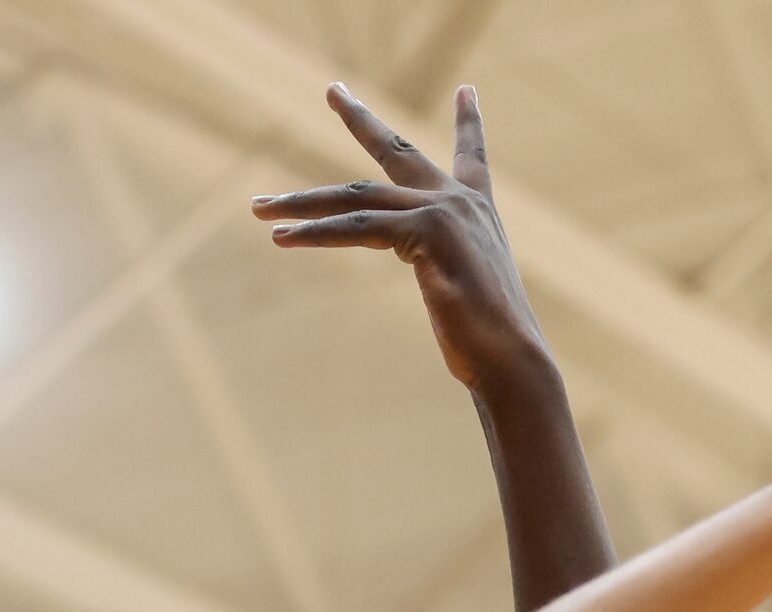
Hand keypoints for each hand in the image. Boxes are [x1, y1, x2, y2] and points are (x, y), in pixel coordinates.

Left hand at [254, 85, 547, 391]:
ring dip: (301, 203)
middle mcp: (461, 202)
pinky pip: (357, 227)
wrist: (513, 361)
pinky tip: (282, 237)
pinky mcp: (426, 234)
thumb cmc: (490, 344)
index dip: (469, 122)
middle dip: (360, 119)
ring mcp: (443, 212)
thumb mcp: (465, 292)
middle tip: (333, 90)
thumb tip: (436, 278)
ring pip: (357, 196)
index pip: (473, 155)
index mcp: (479, 212)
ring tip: (259, 207)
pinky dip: (316, 233)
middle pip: (398, 150)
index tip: (466, 90)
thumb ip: (444, 267)